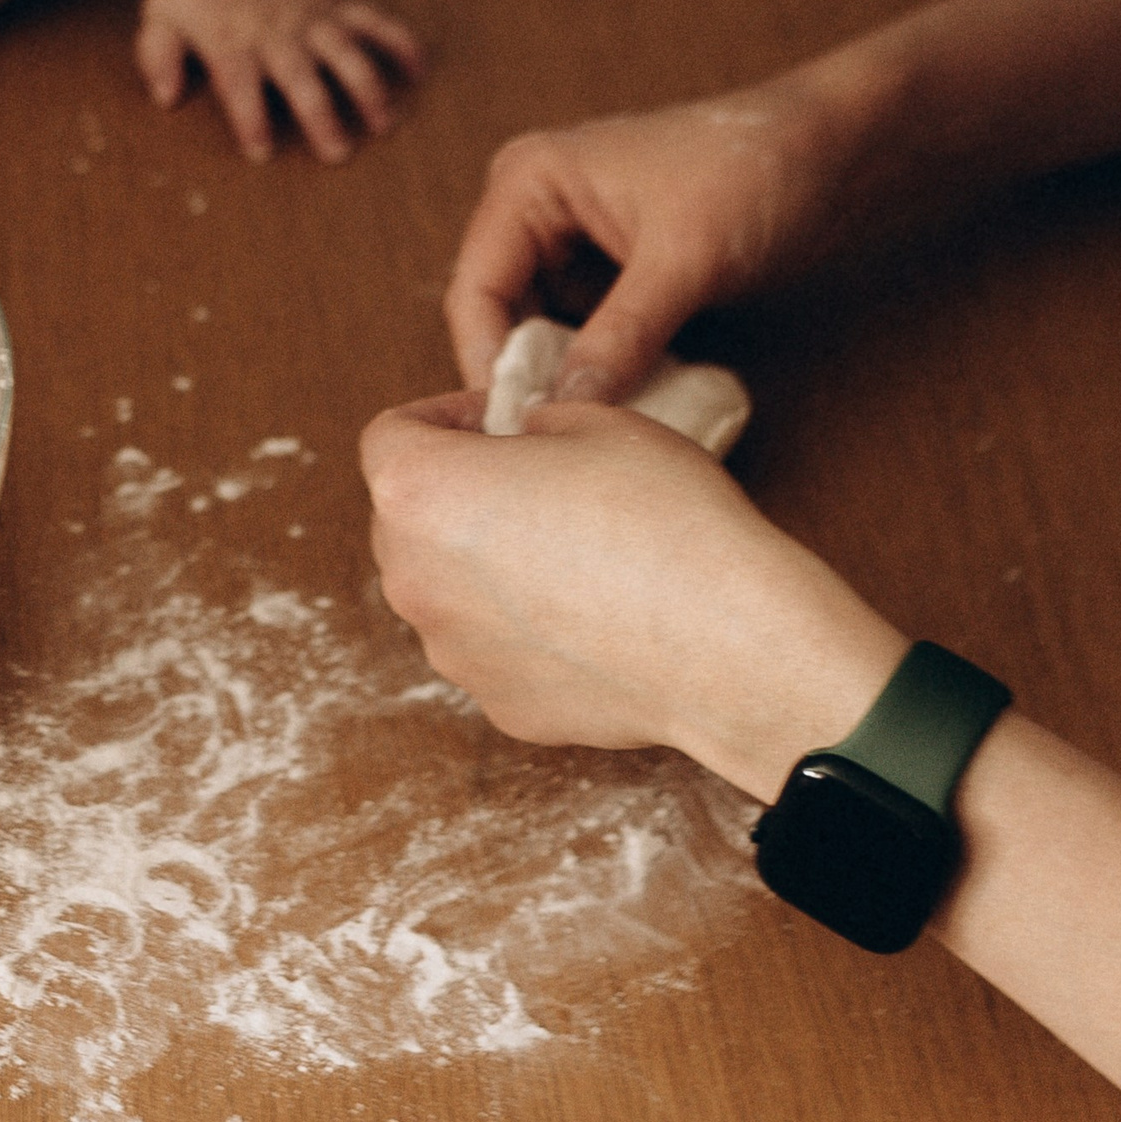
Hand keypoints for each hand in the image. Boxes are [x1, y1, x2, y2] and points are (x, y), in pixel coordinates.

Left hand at [137, 0, 424, 162]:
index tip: (262, 150)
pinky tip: (419, 70)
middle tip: (338, 152)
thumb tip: (165, 97)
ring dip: (367, 86)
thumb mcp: (161, 13)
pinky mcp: (338, 4)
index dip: (250, 117)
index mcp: (232, 42)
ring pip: (346, 53)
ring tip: (385, 122)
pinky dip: (399, 42)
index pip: (240, 85)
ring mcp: (313, 18)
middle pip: (300, 77)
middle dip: (320, 114)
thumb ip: (157, 55)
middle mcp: (277, 34)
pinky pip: (375, 21)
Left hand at [360, 391, 902, 798]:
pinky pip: (492, 648)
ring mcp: (453, 652)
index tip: (495, 421)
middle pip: (407, 517)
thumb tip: (519, 442)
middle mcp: (413, 578)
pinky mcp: (499, 705)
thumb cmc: (664, 519)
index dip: (443, 417)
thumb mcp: (597, 419)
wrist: (730, 645)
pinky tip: (592, 616)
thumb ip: (533, 422)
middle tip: (533, 482)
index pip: (390, 435)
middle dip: (457, 491)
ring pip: (447, 588)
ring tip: (570, 553)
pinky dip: (523, 628)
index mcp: (419, 492)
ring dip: (485, 564)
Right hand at [444, 78, 867, 397]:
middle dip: (531, 377)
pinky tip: (630, 404)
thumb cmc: (755, 169)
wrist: (837, 150)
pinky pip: (589, 336)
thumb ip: (620, 336)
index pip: (477, 289)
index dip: (491, 363)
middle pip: (503, 316)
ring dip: (571, 379)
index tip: (520, 430)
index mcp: (528, 182)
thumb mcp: (683, 259)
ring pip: (546, 334)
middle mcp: (538, 210)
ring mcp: (576, 243)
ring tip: (598, 428)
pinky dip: (606, 371)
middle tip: (557, 442)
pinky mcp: (617, 273)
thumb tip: (565, 409)